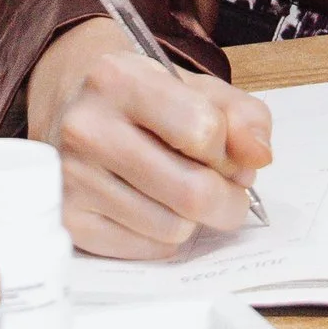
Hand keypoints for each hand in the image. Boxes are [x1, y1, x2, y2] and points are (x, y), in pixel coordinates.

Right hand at [26, 15, 273, 258]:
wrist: (71, 107)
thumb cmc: (143, 99)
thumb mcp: (195, 88)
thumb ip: (242, 116)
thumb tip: (258, 158)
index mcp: (119, 79)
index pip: (205, 131)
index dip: (231, 151)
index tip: (226, 152)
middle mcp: (87, 128)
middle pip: (193, 192)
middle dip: (229, 200)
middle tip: (229, 191)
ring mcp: (72, 178)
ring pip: (173, 227)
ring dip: (194, 218)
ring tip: (183, 192)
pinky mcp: (70, 220)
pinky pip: (148, 249)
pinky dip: (166, 235)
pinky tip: (155, 207)